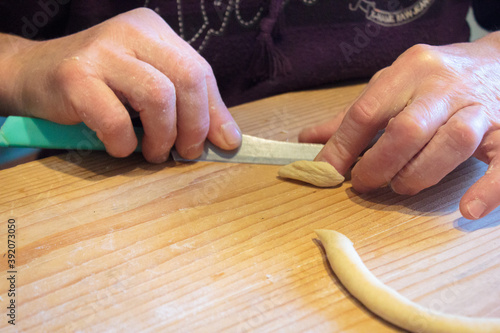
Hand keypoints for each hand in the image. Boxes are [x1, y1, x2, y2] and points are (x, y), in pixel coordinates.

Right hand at [1, 8, 240, 162]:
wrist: (34, 74)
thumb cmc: (100, 86)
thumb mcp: (148, 87)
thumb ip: (187, 106)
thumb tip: (229, 139)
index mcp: (154, 31)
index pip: (200, 71)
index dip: (215, 112)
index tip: (224, 142)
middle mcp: (131, 32)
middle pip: (188, 79)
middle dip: (195, 125)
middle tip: (186, 152)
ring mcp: (102, 50)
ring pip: (158, 97)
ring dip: (162, 137)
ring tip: (153, 151)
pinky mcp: (76, 76)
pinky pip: (116, 119)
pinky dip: (123, 143)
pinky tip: (119, 146)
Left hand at [299, 32, 499, 219]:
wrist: (498, 61)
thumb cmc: (434, 78)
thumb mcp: (392, 84)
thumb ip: (353, 115)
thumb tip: (308, 139)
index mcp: (409, 70)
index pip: (366, 111)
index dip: (340, 147)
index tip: (325, 171)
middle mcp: (444, 85)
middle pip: (407, 129)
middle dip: (378, 164)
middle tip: (364, 183)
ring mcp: (479, 107)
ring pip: (452, 142)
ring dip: (419, 173)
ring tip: (401, 186)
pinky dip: (488, 188)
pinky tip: (468, 209)